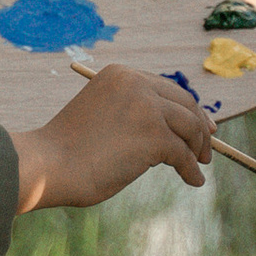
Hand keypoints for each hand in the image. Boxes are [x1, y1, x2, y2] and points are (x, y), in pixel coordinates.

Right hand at [7, 64, 212, 213]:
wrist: (47, 164)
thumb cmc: (67, 150)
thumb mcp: (103, 116)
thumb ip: (132, 114)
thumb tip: (172, 132)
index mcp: (120, 75)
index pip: (166, 88)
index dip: (187, 108)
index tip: (201, 125)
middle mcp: (136, 84)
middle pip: (186, 103)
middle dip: (200, 126)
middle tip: (207, 149)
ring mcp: (147, 108)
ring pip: (190, 127)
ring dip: (198, 149)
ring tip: (199, 166)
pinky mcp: (154, 136)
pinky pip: (184, 155)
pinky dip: (191, 170)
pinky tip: (193, 181)